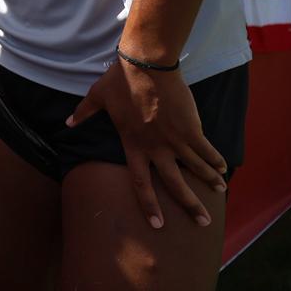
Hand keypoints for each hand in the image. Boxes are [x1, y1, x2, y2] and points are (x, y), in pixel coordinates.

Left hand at [67, 60, 226, 229]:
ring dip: (210, 181)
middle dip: (190, 205)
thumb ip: (84, 113)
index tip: (157, 224)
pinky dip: (215, 160)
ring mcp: (175, 139)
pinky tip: (223, 168)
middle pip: (174, 184)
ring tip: (220, 191)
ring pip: (196, 168)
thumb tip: (67, 122)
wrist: (146, 66)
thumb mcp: (97, 97)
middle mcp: (156, 148)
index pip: (140, 183)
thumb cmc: (120, 80)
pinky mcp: (191, 127)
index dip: (149, 205)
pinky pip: (206, 149)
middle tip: (203, 222)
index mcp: (133, 145)